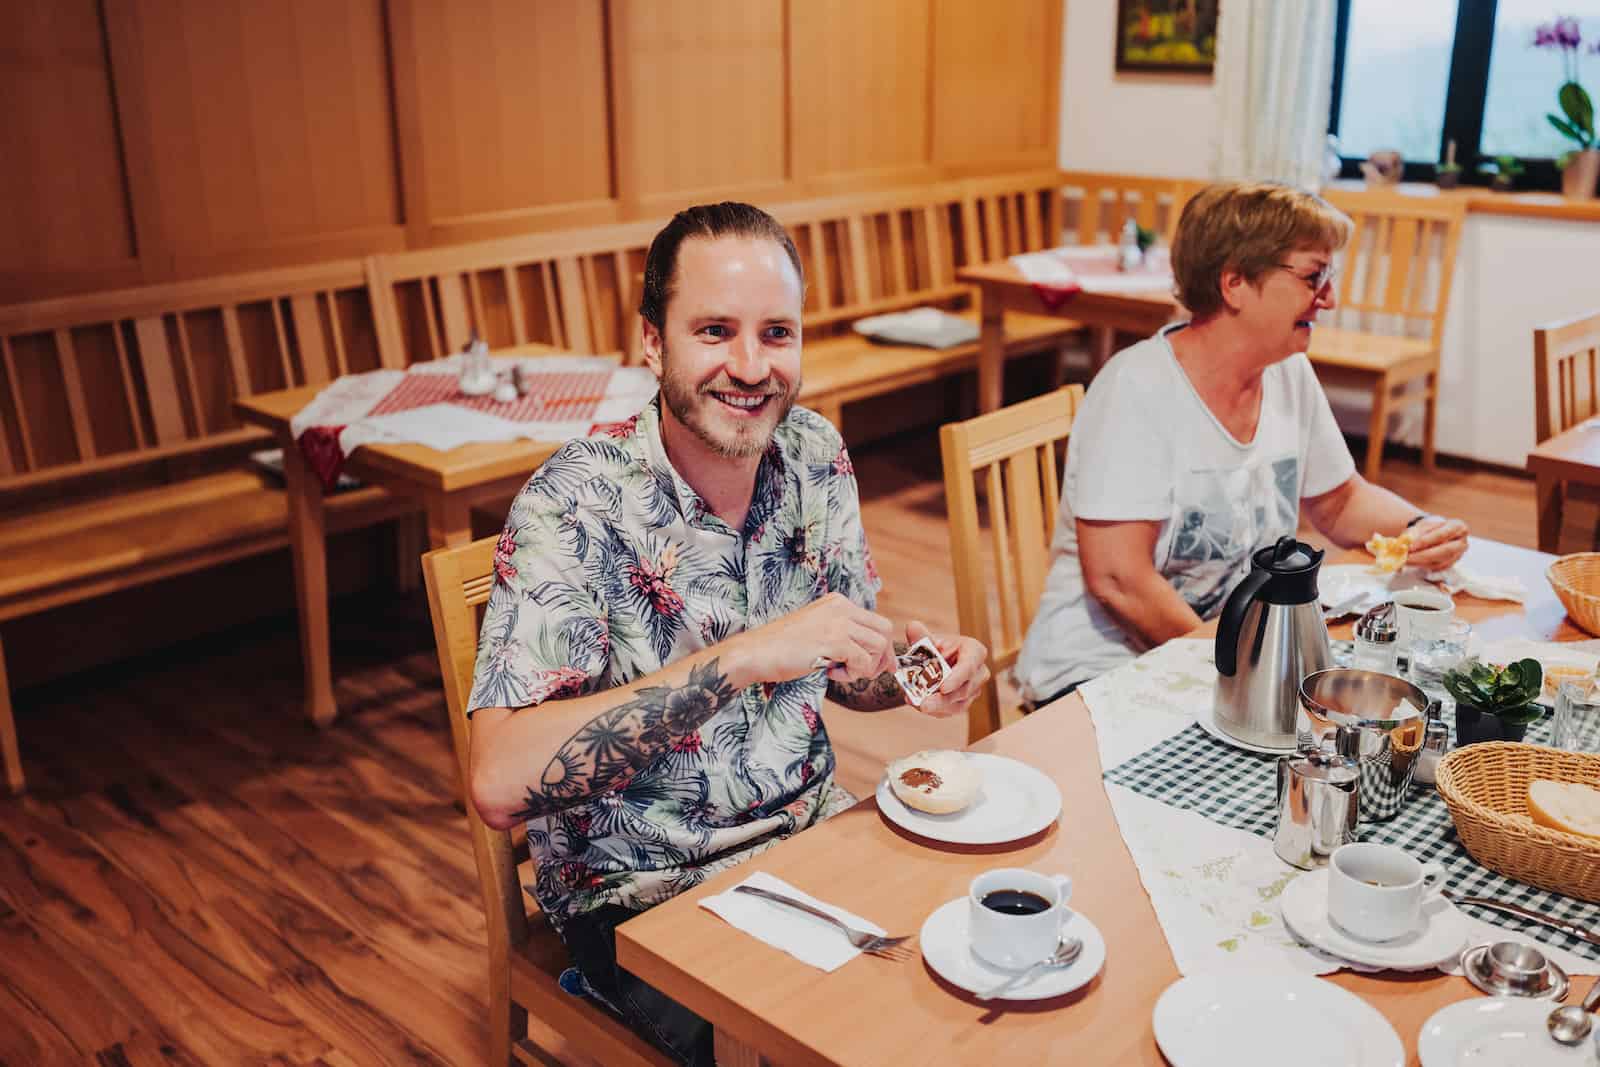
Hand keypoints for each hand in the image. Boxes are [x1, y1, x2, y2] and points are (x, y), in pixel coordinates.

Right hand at [738, 593, 896, 685]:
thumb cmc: (781, 647)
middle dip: (881, 657)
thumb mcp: (817, 630)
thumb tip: (869, 654)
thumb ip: (840, 634)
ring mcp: (838, 622)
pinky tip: (831, 673)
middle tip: (865, 673)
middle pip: (884, 631)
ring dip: (864, 667)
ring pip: (878, 646)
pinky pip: (863, 661)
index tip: (879, 665)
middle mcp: (841, 608)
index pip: (876, 621)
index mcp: (837, 602)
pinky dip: (852, 674)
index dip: (882, 647)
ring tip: (841, 672)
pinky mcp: (834, 641)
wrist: (756, 652)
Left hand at [905, 620, 989, 717]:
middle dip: (943, 699)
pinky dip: (935, 711)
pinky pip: (951, 711)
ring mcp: (974, 690)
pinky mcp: (964, 703)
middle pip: (964, 690)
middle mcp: (979, 673)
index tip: (943, 687)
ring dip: (937, 707)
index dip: (957, 678)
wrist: (935, 661)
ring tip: (917, 704)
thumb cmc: (936, 648)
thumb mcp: (928, 640)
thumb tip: (912, 627)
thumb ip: (920, 635)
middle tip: (924, 704)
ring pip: (958, 704)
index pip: (969, 666)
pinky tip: (918, 705)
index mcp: (975, 652)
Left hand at [1406, 515, 1468, 571]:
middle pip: (1444, 550)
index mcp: (1457, 526)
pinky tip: (1412, 563)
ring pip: (1440, 561)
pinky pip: (1437, 568)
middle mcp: (1461, 541)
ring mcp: (1458, 555)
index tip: (1410, 546)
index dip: (1425, 541)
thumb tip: (1405, 542)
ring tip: (1405, 560)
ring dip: (1420, 562)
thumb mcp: (1422, 525)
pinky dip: (1422, 566)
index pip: (1441, 535)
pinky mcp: (1451, 564)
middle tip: (1406, 557)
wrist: (1436, 534)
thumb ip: (1415, 533)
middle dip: (1423, 555)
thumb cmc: (1430, 528)